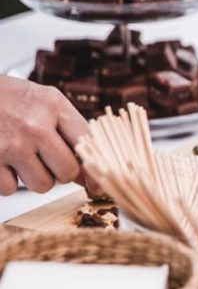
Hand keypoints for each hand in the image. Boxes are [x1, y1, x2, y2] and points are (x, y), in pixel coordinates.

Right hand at [0, 76, 88, 194]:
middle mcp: (35, 125)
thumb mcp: (43, 102)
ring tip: (23, 158)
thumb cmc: (7, 98)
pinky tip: (3, 163)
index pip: (87, 143)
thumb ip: (69, 132)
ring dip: (35, 178)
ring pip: (42, 185)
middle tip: (48, 162)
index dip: (95, 168)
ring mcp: (10, 144)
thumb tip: (88, 176)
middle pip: (67, 171)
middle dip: (61, 173)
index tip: (96, 184)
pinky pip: (11, 189)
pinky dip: (8, 182)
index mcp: (53, 106)